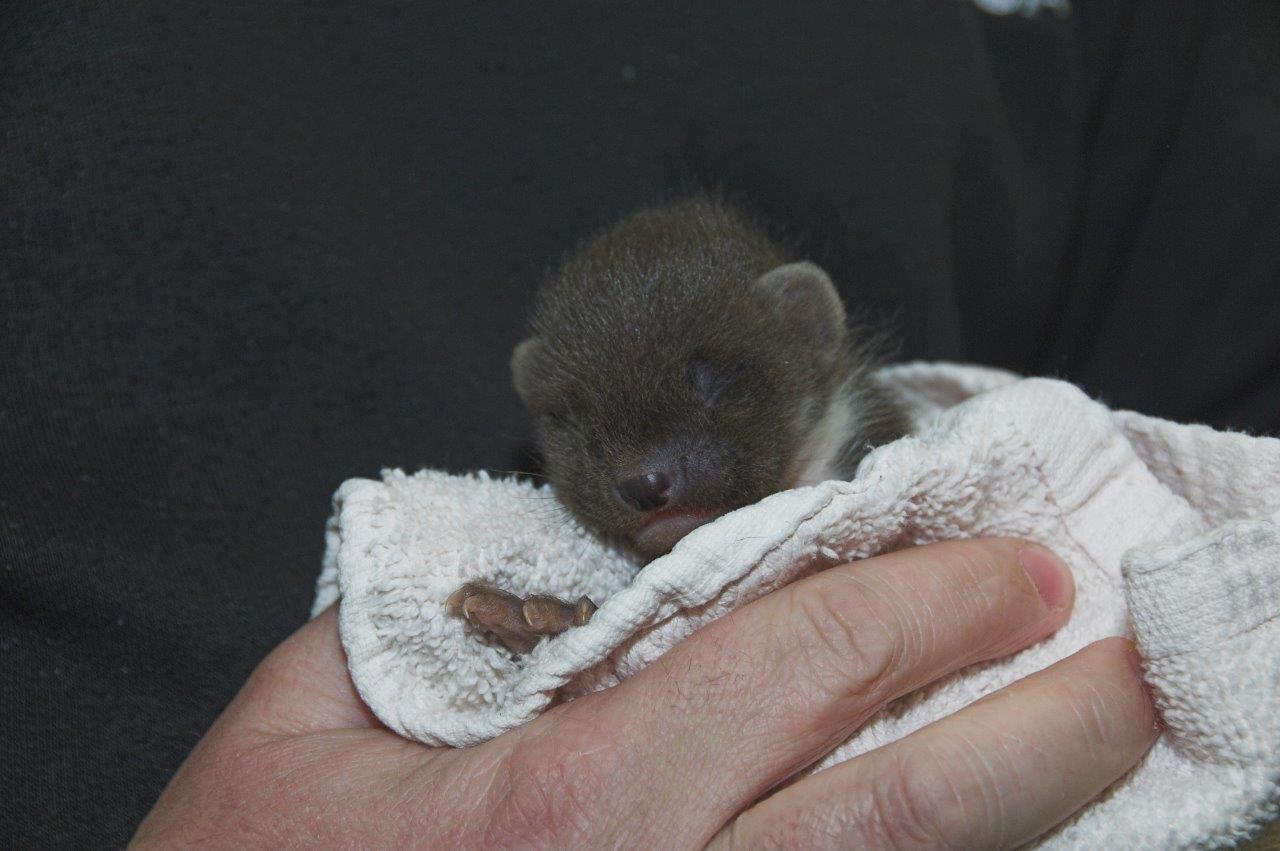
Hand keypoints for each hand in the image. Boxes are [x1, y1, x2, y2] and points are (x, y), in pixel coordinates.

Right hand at [133, 539, 1157, 847]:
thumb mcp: (307, 721)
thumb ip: (439, 622)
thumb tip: (559, 573)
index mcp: (566, 805)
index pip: (800, 663)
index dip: (928, 601)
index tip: (1016, 566)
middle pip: (908, 811)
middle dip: (1045, 725)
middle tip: (1124, 656)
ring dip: (1014, 820)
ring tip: (1084, 744)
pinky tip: (965, 838)